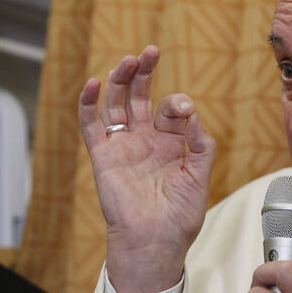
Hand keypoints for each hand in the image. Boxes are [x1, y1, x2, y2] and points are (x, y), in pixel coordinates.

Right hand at [78, 45, 215, 292]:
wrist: (157, 241)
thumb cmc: (181, 215)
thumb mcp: (200, 175)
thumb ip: (201, 144)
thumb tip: (192, 113)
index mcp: (171, 143)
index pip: (172, 110)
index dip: (179, 104)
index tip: (186, 112)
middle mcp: (146, 140)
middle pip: (140, 96)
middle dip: (146, 73)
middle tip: (151, 51)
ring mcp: (124, 146)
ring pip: (117, 104)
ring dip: (121, 79)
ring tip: (130, 59)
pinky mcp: (104, 156)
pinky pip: (92, 126)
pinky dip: (90, 104)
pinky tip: (96, 83)